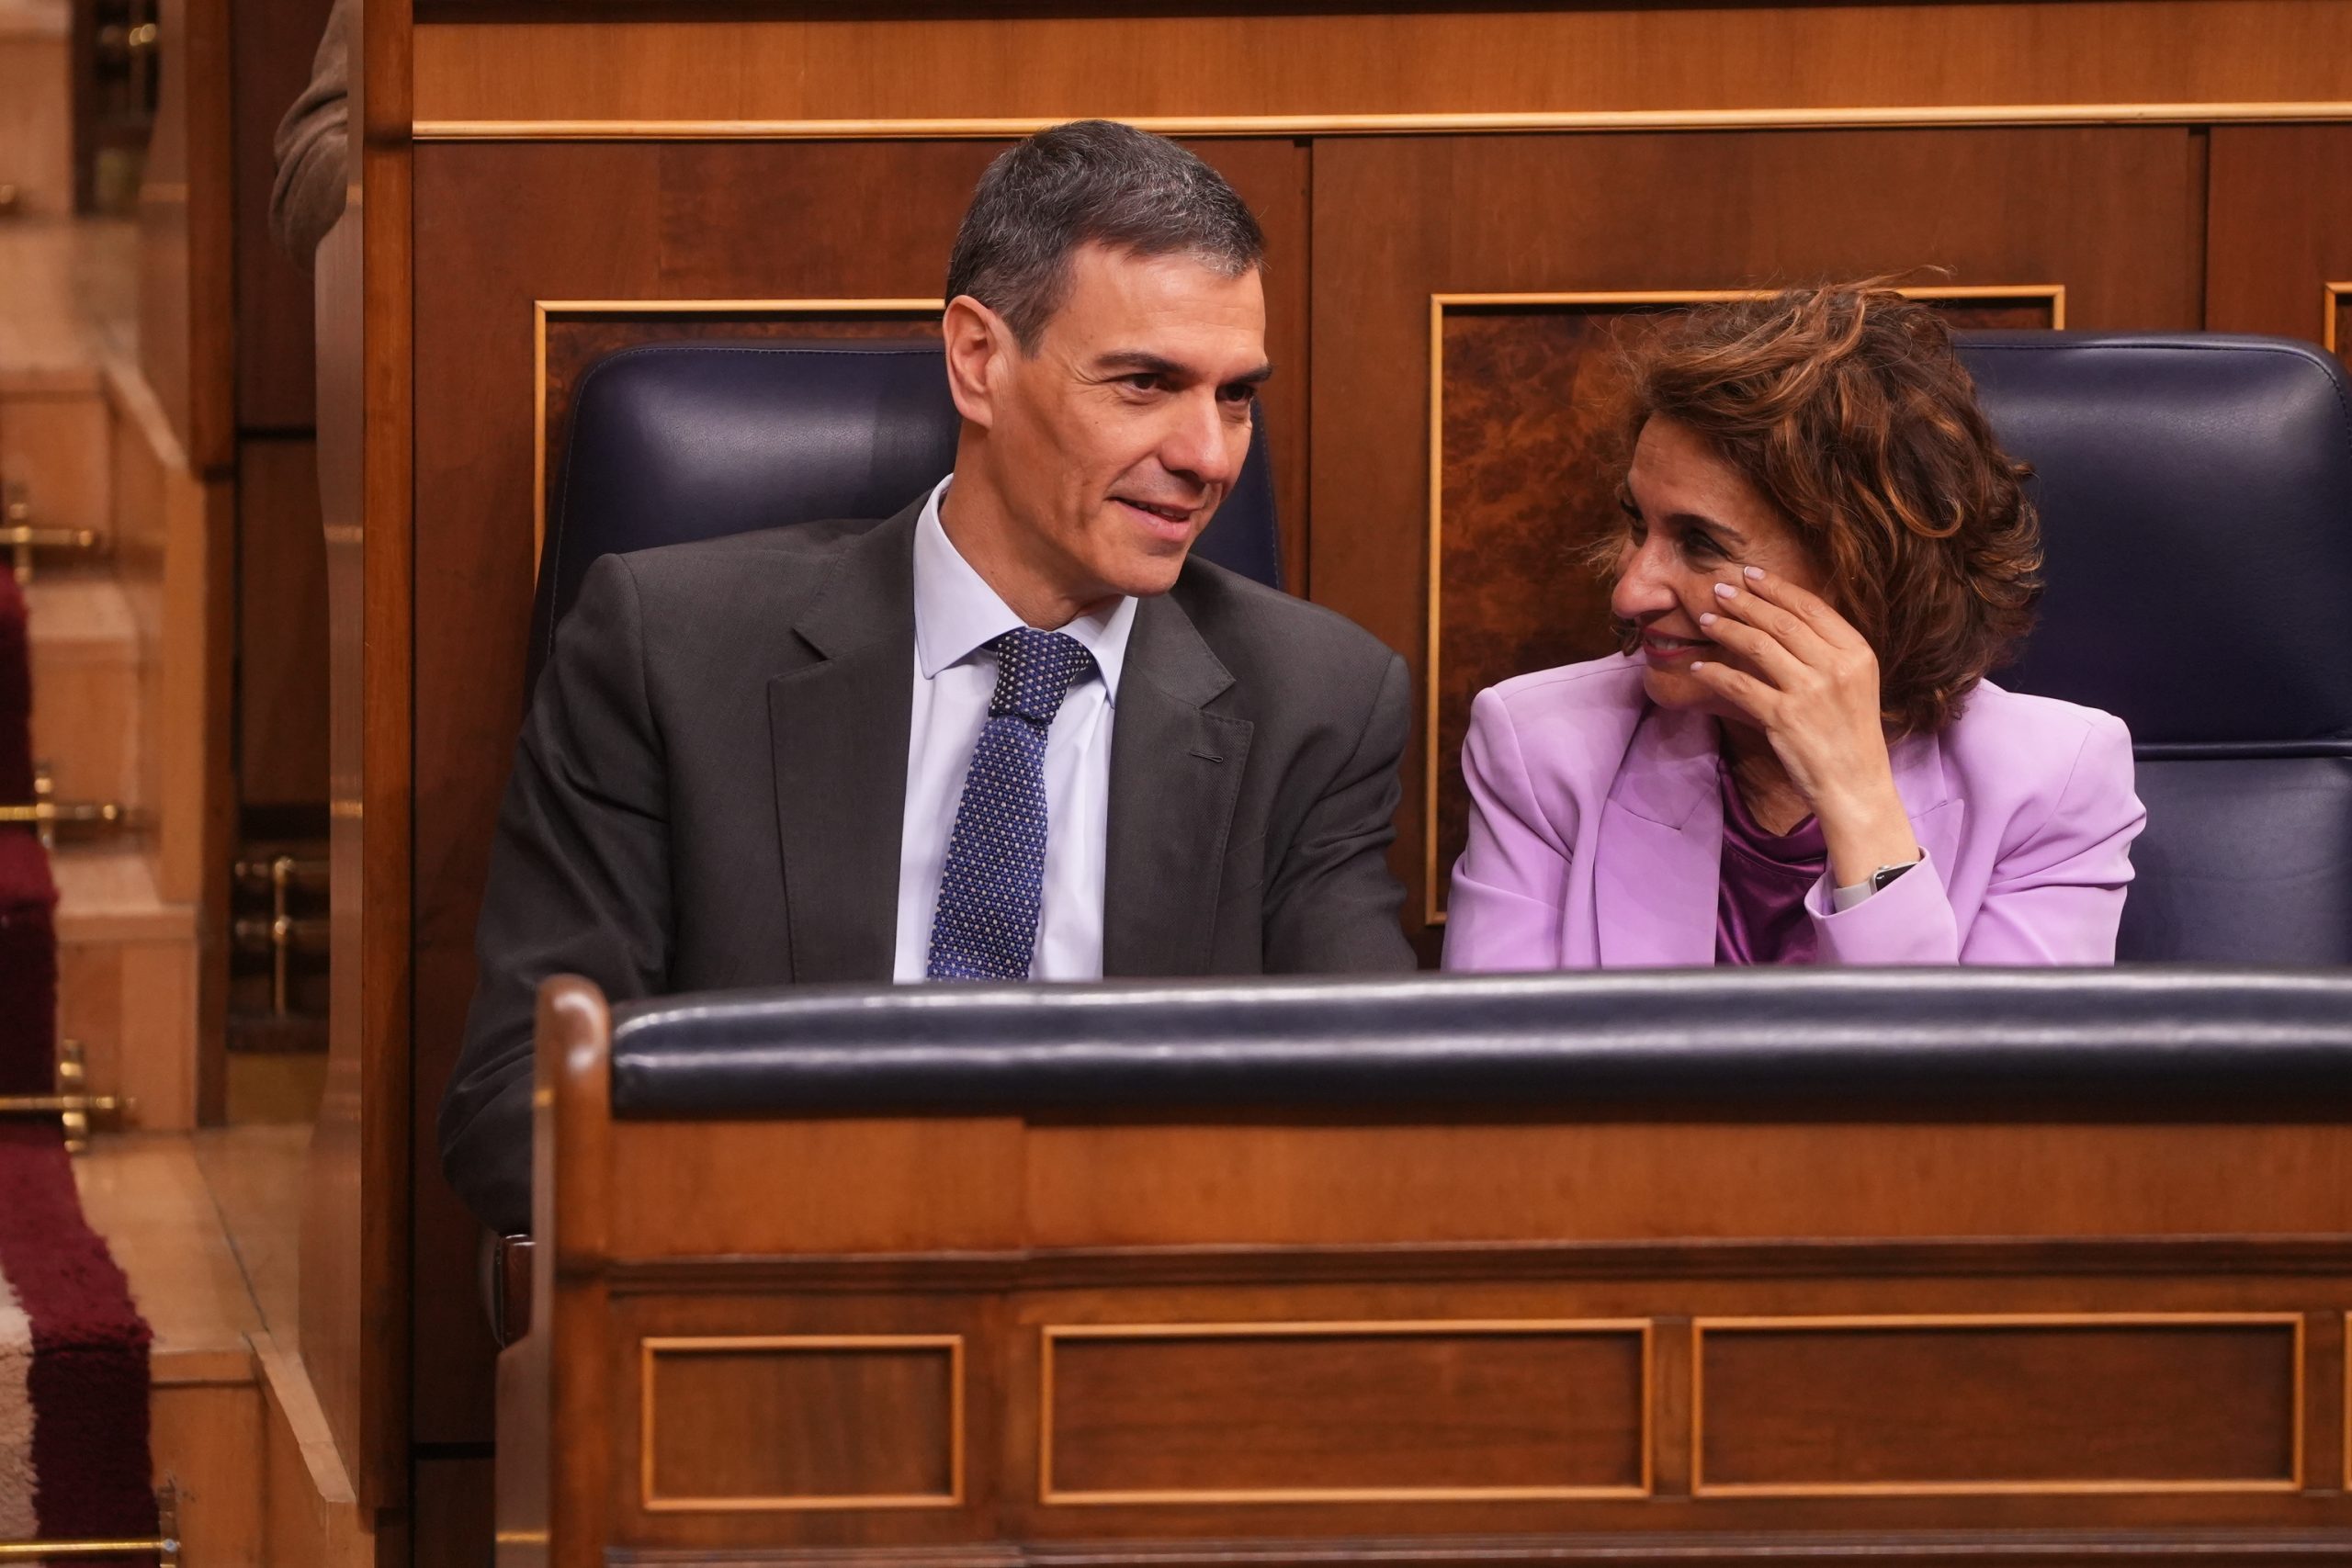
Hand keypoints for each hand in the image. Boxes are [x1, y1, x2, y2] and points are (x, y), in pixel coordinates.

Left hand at [1689, 566, 1919, 887]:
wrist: (1856, 784)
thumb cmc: (1850, 733)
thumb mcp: (1855, 682)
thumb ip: (1828, 650)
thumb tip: (1784, 617)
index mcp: (1857, 653)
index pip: (1811, 607)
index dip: (1777, 588)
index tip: (1751, 575)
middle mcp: (1835, 667)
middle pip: (1781, 622)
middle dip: (1745, 602)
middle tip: (1719, 590)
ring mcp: (1809, 692)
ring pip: (1757, 646)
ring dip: (1726, 629)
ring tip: (1705, 620)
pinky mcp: (1782, 717)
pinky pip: (1738, 684)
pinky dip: (1714, 673)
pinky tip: (1699, 666)